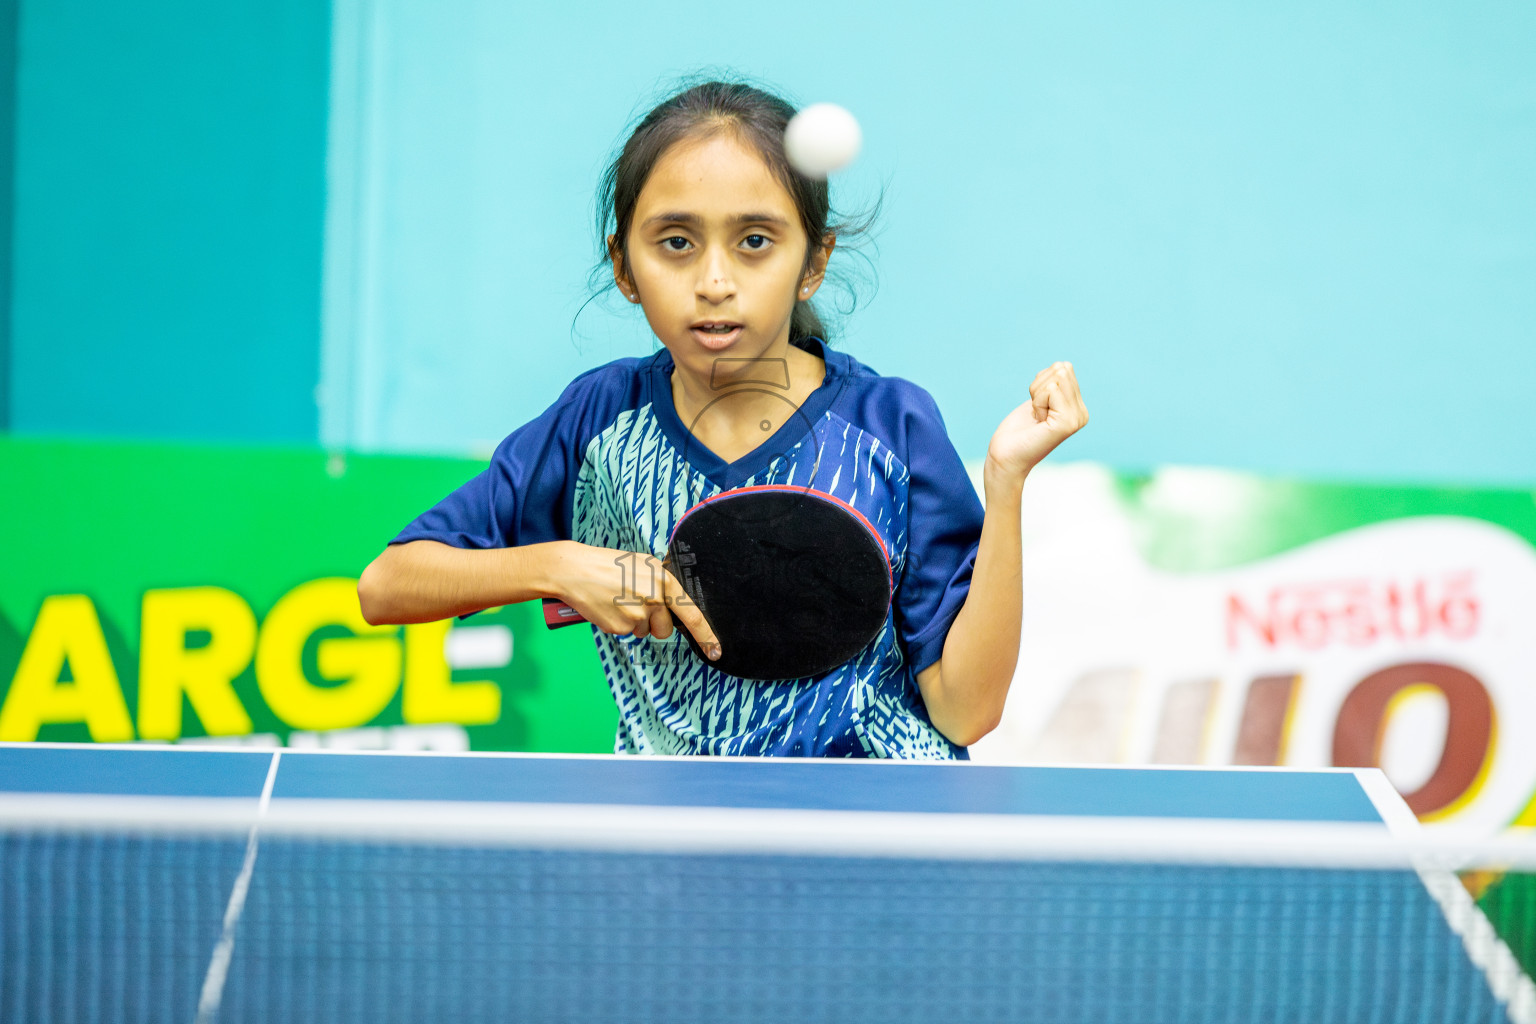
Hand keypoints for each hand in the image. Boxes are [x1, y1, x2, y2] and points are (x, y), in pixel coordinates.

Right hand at [549, 542, 721, 658]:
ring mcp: (637, 615)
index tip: (717, 651)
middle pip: (666, 629)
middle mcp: (654, 598)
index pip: (691, 614)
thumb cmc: (609, 565)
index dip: (706, 635)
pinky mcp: (620, 627)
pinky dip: (619, 624)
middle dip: (654, 622)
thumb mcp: (643, 565)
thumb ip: (662, 583)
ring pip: (645, 631)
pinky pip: (628, 633)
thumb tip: (676, 603)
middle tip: (635, 602)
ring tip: (619, 601)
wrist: (575, 570)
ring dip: (636, 622)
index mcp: (663, 580)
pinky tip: (609, 607)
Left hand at [987, 361, 1088, 478]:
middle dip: (1039, 387)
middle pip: (1062, 370)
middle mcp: (1082, 413)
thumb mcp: (1038, 400)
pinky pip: (1050, 389)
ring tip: (1036, 417)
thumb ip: (1053, 383)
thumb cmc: (1018, 431)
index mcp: (1078, 408)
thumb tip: (1064, 364)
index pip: (1064, 368)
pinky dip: (1036, 401)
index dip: (1041, 384)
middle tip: (1035, 412)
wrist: (1006, 457)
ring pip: (1056, 378)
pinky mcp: (1067, 423)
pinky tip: (1037, 421)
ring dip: (1037, 395)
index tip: (1037, 408)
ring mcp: (1077, 419)